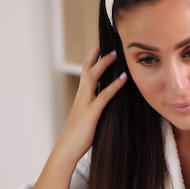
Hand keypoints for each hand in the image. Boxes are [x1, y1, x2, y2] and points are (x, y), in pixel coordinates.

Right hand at [53, 44, 126, 165]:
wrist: (66, 151)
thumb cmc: (78, 137)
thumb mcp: (88, 117)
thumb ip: (96, 106)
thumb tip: (107, 101)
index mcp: (81, 95)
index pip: (87, 70)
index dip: (93, 56)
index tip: (101, 44)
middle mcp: (82, 95)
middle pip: (87, 67)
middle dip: (96, 52)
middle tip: (105, 37)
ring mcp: (85, 103)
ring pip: (93, 77)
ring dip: (104, 64)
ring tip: (116, 53)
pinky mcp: (91, 113)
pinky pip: (103, 96)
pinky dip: (113, 86)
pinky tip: (123, 79)